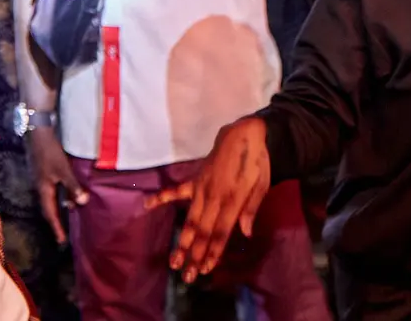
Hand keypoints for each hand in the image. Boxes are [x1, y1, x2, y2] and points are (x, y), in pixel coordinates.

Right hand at [27, 127, 85, 243]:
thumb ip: (73, 186)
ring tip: (72, 216)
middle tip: (64, 234)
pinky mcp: (46, 174)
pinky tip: (71, 196)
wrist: (39, 136)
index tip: (61, 241)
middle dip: (57, 221)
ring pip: (53, 199)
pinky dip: (63, 196)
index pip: (50, 213)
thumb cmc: (51, 153)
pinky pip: (55, 191)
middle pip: (50, 208)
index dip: (56, 227)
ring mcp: (43, 181)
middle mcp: (41, 189)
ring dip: (62, 208)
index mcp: (43, 190)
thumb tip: (81, 203)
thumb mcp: (64, 170)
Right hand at [144, 116, 270, 280]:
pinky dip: (162, 197)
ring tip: (173, 261)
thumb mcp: (263, 183)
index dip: (213, 251)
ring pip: (190, 219)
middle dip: (195, 255)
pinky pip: (176, 190)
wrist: (245, 134)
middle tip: (187, 276)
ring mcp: (201, 188)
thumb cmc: (258, 161)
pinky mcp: (195, 179)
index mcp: (233, 199)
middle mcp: (214, 197)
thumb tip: (245, 233)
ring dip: (181, 242)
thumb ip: (252, 208)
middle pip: (203, 231)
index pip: (221, 231)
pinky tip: (147, 204)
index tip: (205, 268)